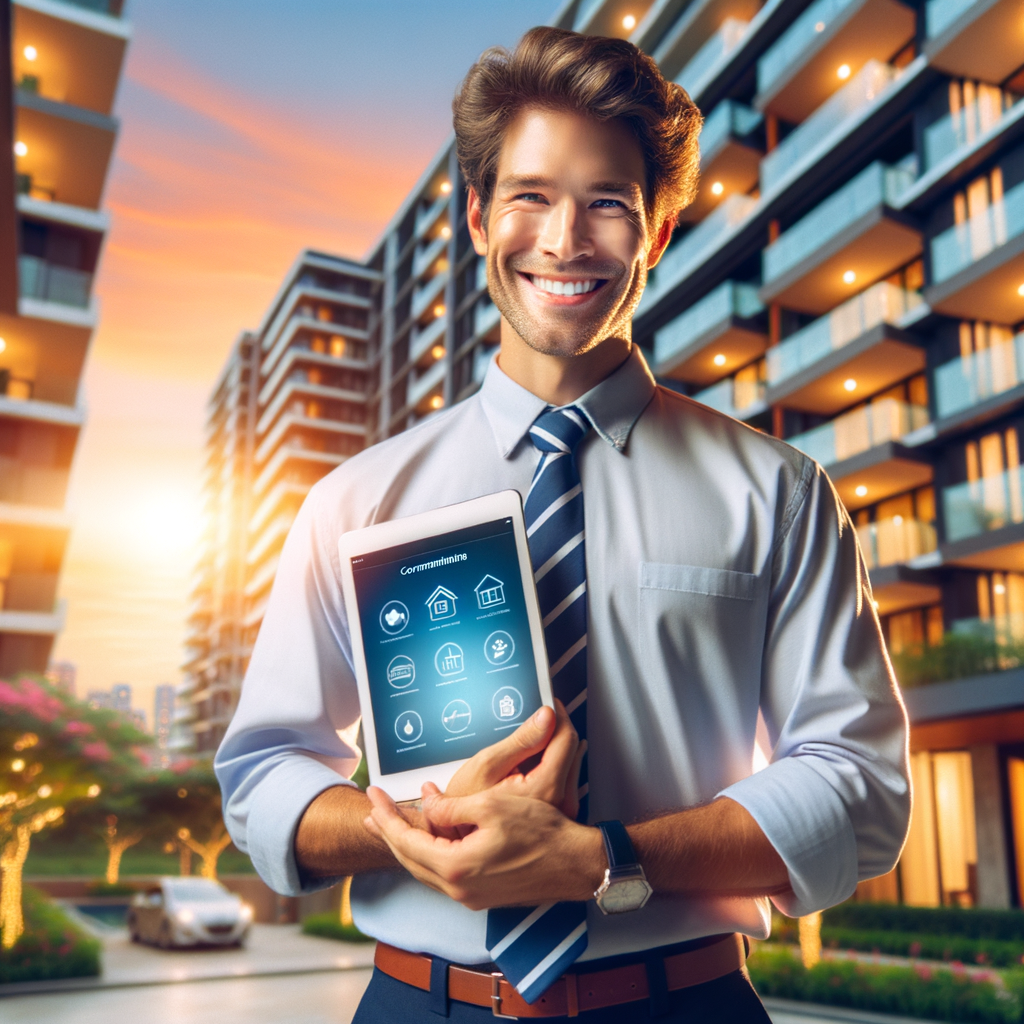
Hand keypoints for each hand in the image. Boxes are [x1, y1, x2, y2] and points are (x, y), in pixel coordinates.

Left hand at [365, 786, 604, 909]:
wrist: (575, 863)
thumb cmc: (541, 832)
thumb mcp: (491, 806)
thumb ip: (450, 808)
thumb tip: (428, 805)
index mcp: (455, 867)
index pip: (406, 841)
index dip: (386, 815)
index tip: (374, 794)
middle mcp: (458, 889)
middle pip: (409, 859)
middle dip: (387, 832)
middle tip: (371, 810)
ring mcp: (471, 895)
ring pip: (425, 868)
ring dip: (407, 843)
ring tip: (391, 823)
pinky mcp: (483, 893)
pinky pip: (444, 873)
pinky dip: (430, 852)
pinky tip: (431, 836)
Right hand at [444, 701, 584, 816]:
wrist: (460, 833)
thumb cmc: (467, 804)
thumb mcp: (487, 765)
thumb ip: (520, 740)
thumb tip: (546, 716)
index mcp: (545, 787)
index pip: (566, 739)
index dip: (557, 714)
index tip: (547, 702)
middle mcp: (559, 800)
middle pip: (570, 749)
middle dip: (554, 728)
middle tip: (534, 717)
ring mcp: (559, 807)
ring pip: (566, 761)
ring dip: (550, 744)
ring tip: (527, 740)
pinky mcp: (555, 809)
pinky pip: (560, 776)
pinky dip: (547, 762)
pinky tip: (528, 761)